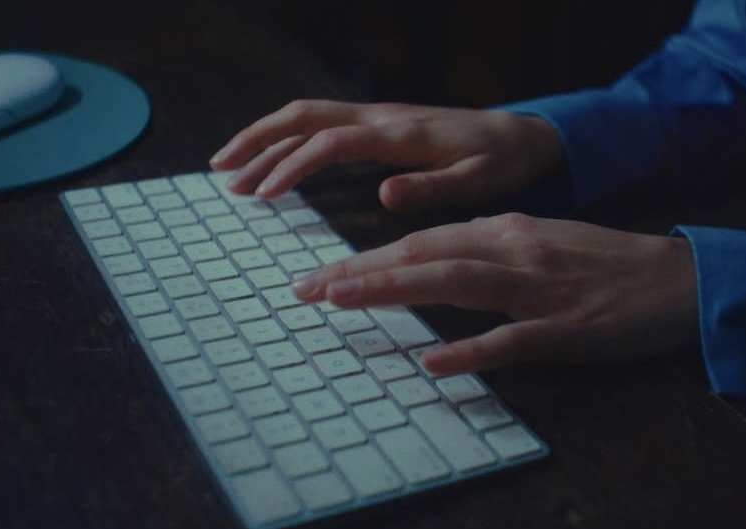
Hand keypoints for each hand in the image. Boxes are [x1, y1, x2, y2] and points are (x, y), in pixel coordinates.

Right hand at [209, 100, 562, 211]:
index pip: (331, 143)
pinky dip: (289, 139)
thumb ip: (431, 188)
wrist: (523, 135)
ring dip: (265, 138)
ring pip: (308, 116)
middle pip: (304, 116)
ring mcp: (378, 117)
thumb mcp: (477, 183)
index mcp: (399, 134)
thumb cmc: (501, 163)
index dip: (293, 166)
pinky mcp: (380, 124)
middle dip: (257, 140)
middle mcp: (381, 117)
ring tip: (230, 169)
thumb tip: (382, 194)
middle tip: (222, 172)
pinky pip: (323, 124)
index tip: (263, 194)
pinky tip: (273, 161)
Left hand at [291, 213, 699, 374]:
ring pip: (455, 284)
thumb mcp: (542, 240)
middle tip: (304, 289)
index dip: (367, 258)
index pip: (422, 241)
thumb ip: (491, 244)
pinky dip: (469, 350)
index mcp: (506, 230)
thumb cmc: (606, 264)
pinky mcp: (564, 329)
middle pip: (423, 256)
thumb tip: (441, 250)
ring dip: (393, 290)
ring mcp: (538, 291)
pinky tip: (432, 362)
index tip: (320, 275)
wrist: (676, 280)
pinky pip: (510, 340)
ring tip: (341, 302)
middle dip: (359, 271)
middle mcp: (513, 251)